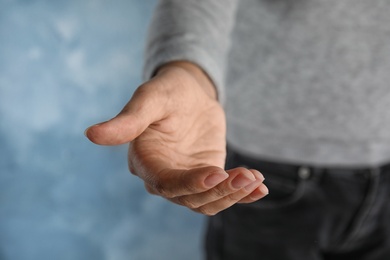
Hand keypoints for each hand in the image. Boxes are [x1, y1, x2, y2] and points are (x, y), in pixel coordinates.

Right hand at [85, 61, 267, 214]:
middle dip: (221, 191)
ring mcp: (187, 178)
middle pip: (191, 198)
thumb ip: (128, 120)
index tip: (217, 174)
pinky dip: (242, 194)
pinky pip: (223, 193)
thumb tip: (91, 134)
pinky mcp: (207, 175)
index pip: (166, 183)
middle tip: (248, 176)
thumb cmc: (168, 91)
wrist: (190, 92)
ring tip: (255, 178)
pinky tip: (260, 188)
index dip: (191, 183)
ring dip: (234, 194)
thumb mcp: (151, 98)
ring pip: (208, 201)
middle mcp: (164, 176)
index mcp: (145, 161)